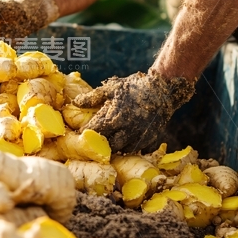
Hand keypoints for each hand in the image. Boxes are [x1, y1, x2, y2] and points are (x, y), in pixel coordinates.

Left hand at [74, 71, 194, 151]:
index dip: (85, 133)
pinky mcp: (150, 140)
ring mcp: (139, 137)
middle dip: (100, 143)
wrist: (163, 89)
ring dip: (115, 146)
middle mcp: (127, 131)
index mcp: (115, 118)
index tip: (80, 133)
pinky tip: (126, 140)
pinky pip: (137, 150)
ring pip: (122, 150)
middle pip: (107, 146)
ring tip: (110, 140)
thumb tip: (75, 102)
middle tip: (94, 139)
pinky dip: (130, 147)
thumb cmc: (134, 87)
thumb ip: (93, 97)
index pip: (94, 132)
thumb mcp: (112, 88)